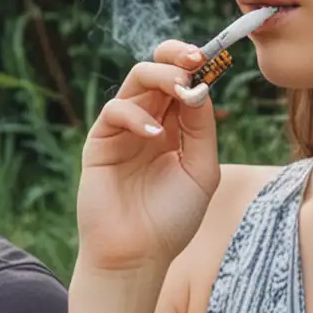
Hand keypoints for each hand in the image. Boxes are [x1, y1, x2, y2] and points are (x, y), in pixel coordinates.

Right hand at [77, 40, 220, 271]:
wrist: (138, 255)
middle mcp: (149, 121)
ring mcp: (123, 129)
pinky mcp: (99, 141)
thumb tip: (199, 87)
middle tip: (194, 60)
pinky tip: (153, 134)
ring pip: (136, 81)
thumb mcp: (201, 170)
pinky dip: (135, 115)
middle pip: (158, 71)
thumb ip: (201, 129)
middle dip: (176, 58)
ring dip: (160, 76)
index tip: (212, 58)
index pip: (183, 82)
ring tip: (181, 87)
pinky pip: (114, 111)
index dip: (196, 65)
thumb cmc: (171, 219)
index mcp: (175, 127)